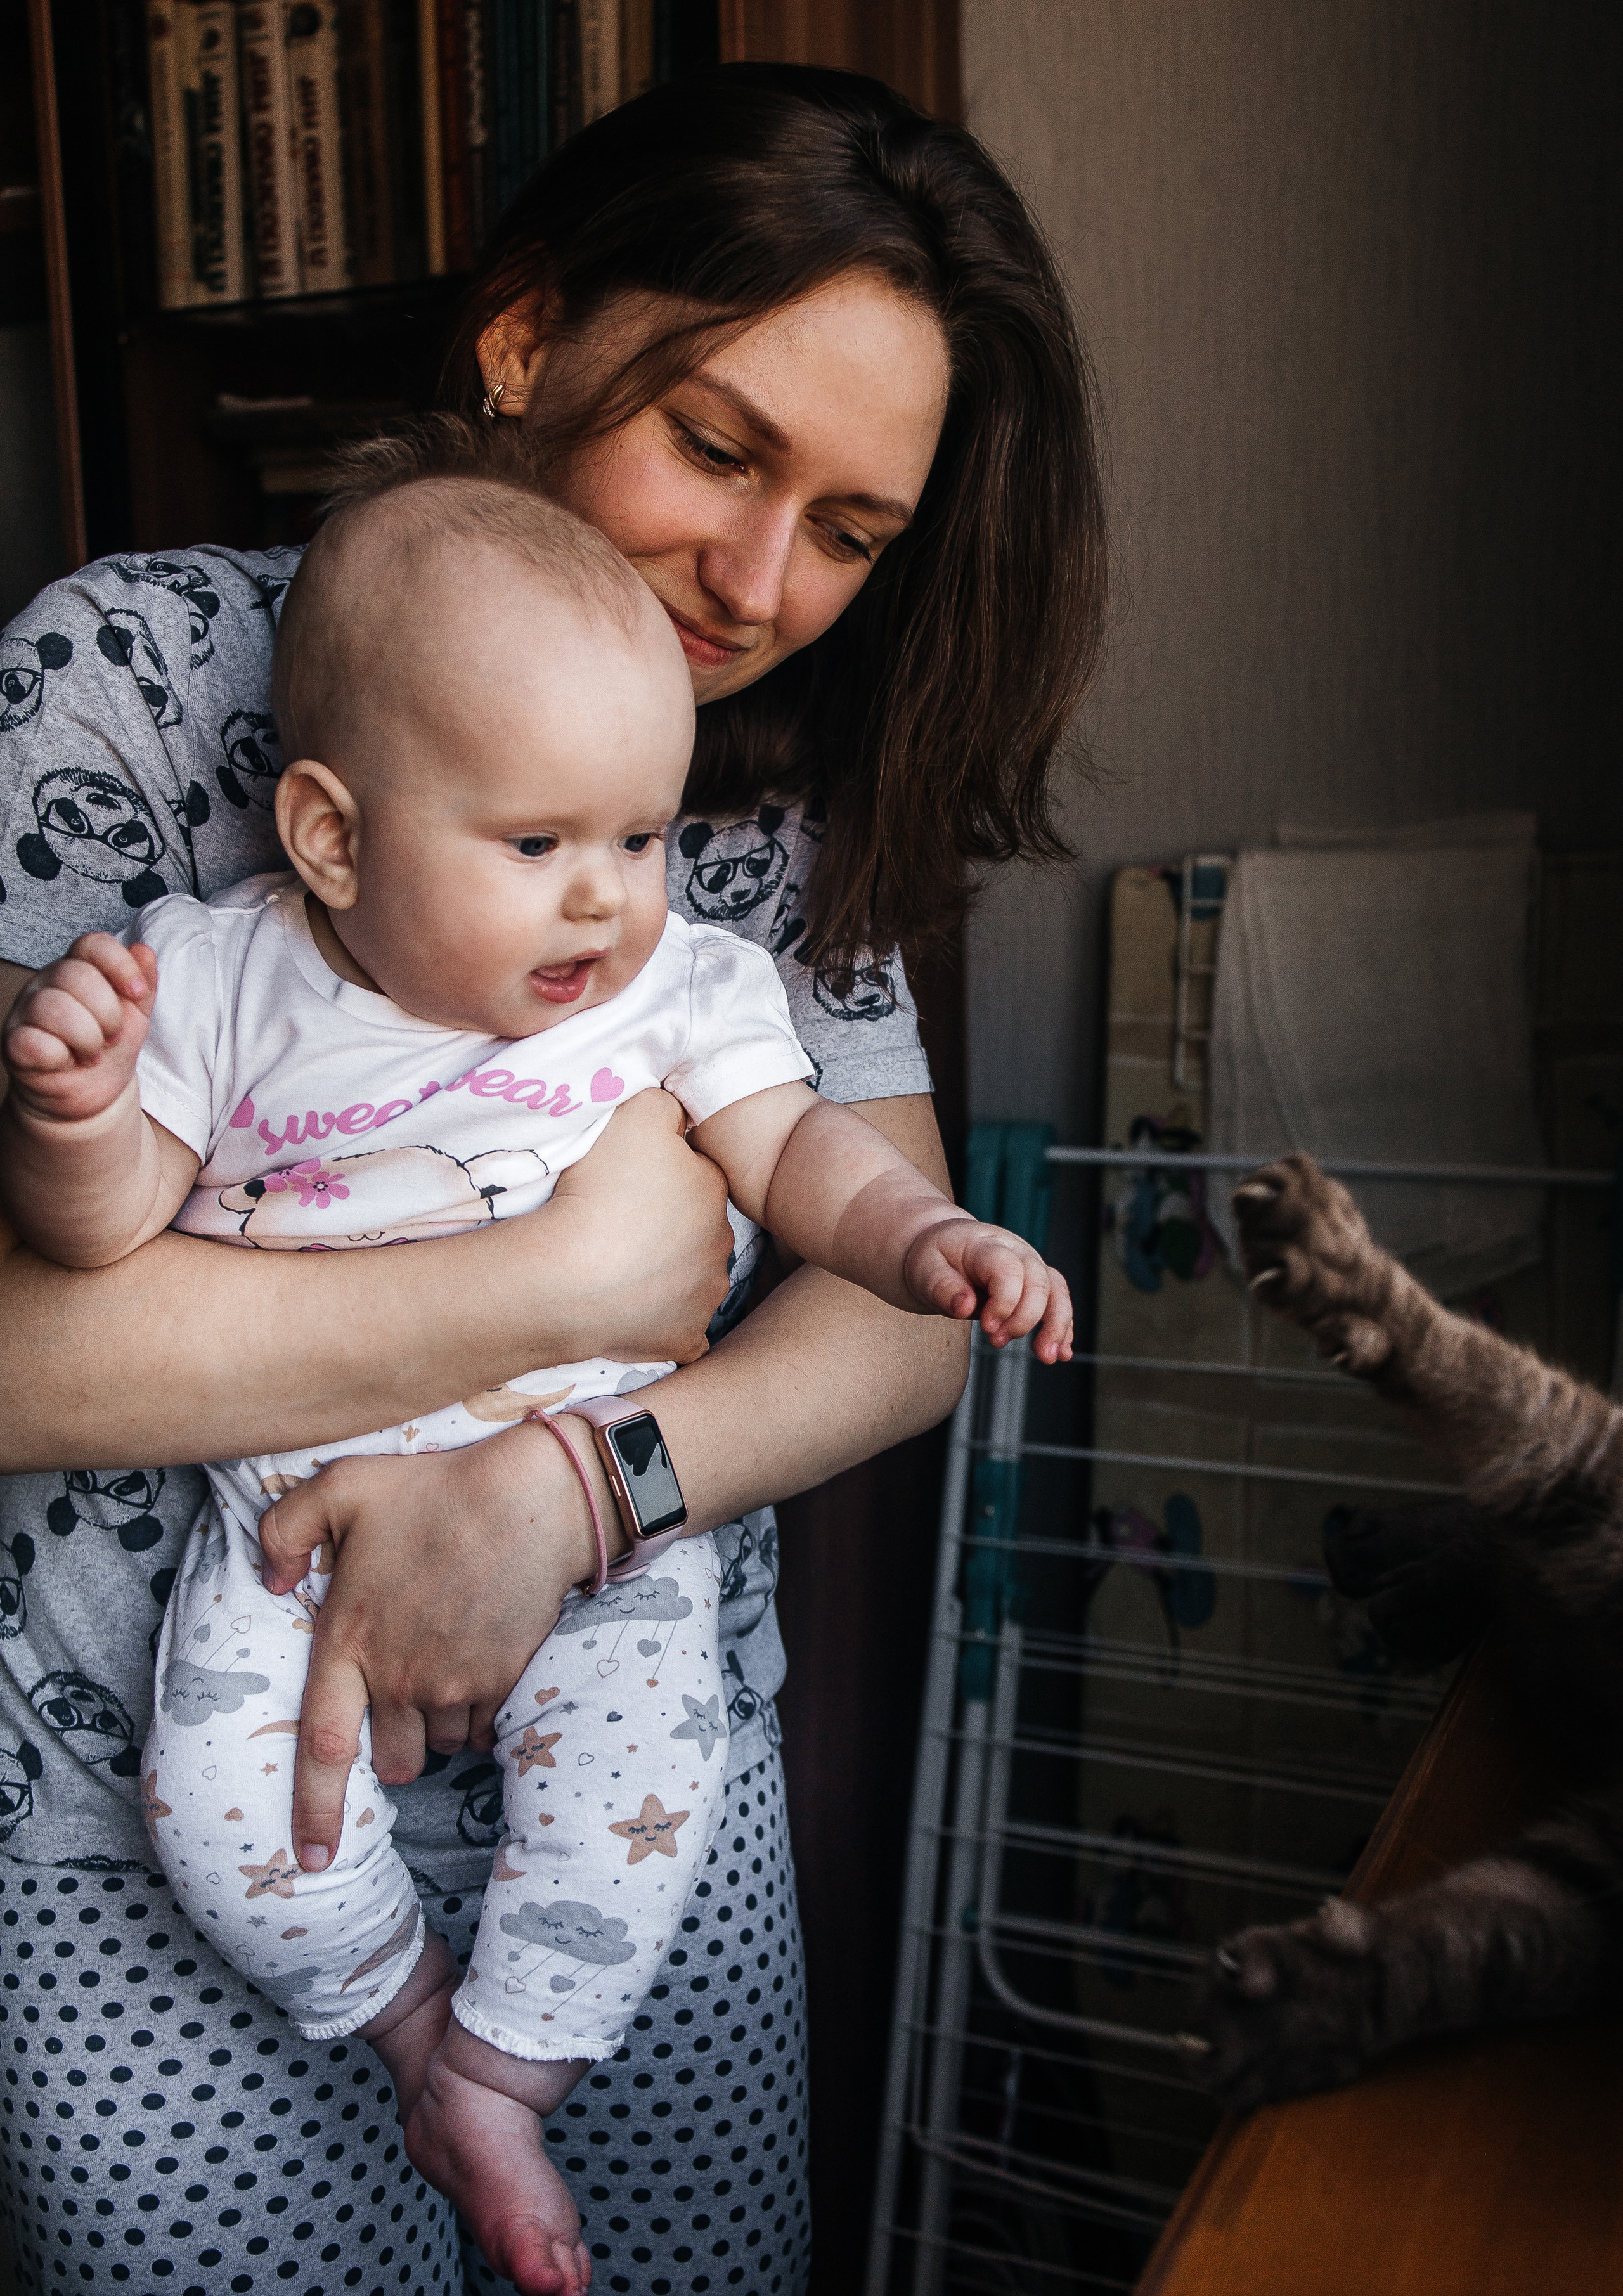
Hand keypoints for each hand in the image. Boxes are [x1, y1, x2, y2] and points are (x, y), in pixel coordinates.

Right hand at [2, 935, 156, 1121]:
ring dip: (87, 1039)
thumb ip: (143, 984)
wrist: (92, 1095)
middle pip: (78, 976)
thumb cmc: (110, 1049)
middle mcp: (48, 983)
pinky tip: (66, 1063)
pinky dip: (61, 1057)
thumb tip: (144, 951)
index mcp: (78, 968)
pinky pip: (35, 1041)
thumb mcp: (137, 1015)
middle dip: (108, 1014)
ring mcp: (26, 1011)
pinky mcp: (14, 1043)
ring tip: (92, 1054)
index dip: (120, 965)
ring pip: (55, 1007)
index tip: (138, 993)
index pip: (93, 944)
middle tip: (111, 1037)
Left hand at [255, 1418, 616, 1870]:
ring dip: (434, 1728)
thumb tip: (271, 1579)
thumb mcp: (342, 1486)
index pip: (322, 1748)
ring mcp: (452, 1686)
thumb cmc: (434, 1490)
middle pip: (388, 1762)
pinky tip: (476, 1671)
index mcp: (350, 1641)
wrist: (531, 1501)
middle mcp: (399, 1677)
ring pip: (438, 1746)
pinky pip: (481, 1732)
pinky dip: (474, 1718)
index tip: (311, 1861)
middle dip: (388, 1754)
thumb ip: (286, 1529)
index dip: (314, 1812)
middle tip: (398, 1708)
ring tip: (442, 1672)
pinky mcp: (498, 1682)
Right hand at [550, 1087, 732, 1362]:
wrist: (570, 1276)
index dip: (657, 1174)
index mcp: (711, 1189)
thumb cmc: (602, 1188)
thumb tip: (675, 1115)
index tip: (622, 1182)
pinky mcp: (684, 1338)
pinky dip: (657, 1323)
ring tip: (615, 1269)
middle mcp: (721, 1244)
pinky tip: (628, 1314)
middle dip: (665, 1226)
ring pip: (690, 1278)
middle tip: (616, 1225)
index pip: (693, 1173)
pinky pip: (679, 1330)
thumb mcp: (636, 1111)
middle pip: (693, 1227)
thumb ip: (663, 1105)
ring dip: (662, 1274)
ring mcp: (705, 1297)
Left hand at [904, 1216, 1073, 1363]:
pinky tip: (1062, 1352)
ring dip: (1056, 1326)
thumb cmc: (934, 1259)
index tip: (986, 1327)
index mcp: (986, 1245)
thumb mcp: (925, 1269)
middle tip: (997, 1341)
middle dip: (1025, 1318)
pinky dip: (1063, 1328)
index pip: (1009, 1269)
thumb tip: (965, 1306)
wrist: (944, 1249)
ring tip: (1047, 1356)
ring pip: (1056, 1291)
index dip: (1004, 1301)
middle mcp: (1016, 1251)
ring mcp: (1030, 1265)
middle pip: (1038, 1282)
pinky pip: (1058, 1302)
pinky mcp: (1036, 1283)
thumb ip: (942, 1286)